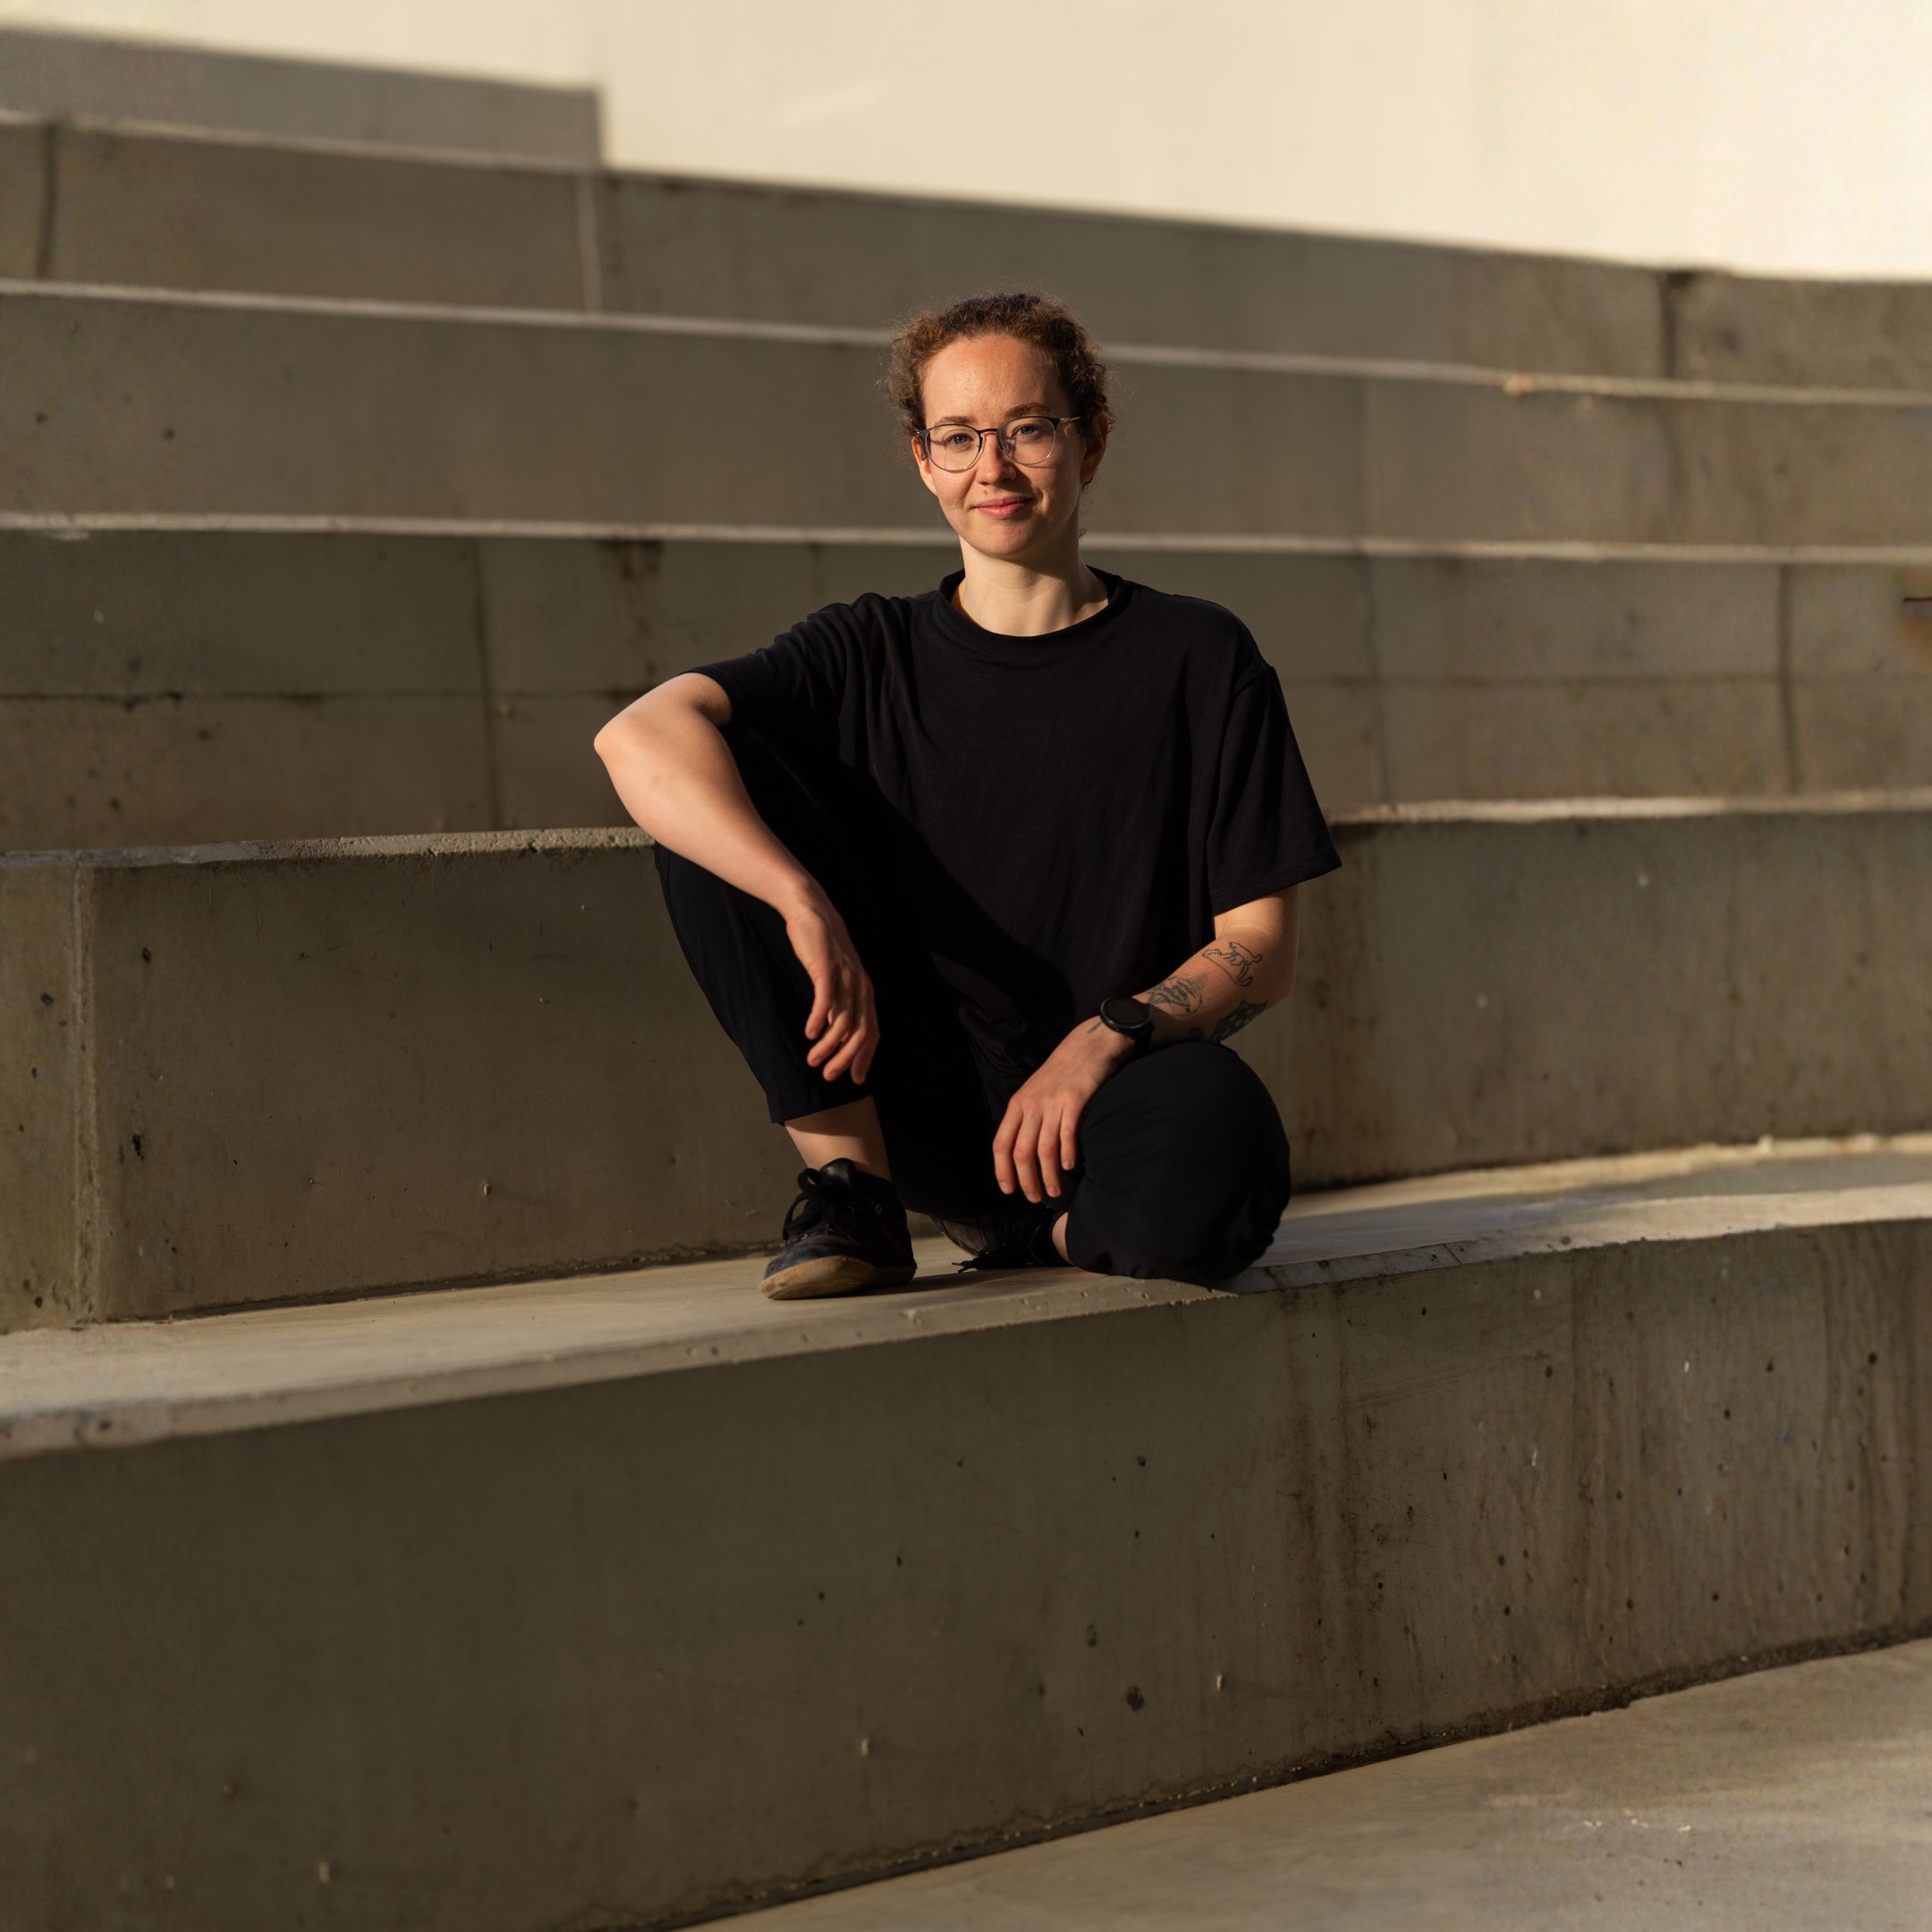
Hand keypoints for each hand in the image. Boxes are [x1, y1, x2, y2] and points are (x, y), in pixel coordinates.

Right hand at [783, 891, 878, 1084]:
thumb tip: (835, 1033)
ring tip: (813, 1060)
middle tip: (829, 1075)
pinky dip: (819, 1020)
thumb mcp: (837, 981)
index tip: (856, 1079)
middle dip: (846, 1058)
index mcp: (865, 993)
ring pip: (843, 1021)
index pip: (872, 1032)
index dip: (865, 1057)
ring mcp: (846, 977)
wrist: (813, 914)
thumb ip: (839, 1006)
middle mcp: (860, 987)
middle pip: (860, 1032)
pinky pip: (826, 999)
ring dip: (829, 1045)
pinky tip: (810, 1034)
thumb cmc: (824, 951)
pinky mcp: (828, 968)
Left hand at [992, 1020, 1135, 1203]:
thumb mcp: (1035, 1092)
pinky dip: (1067, 1154)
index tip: (1009, 1190)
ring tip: (1055, 1192)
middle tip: (1036, 1198)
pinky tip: (1070, 1167)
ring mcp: (1053, 1102)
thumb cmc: (1062, 1073)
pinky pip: (1067, 1133)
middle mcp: (1032, 1104)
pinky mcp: (1075, 1099)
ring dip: (1049, 1176)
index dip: (1002, 1170)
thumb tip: (1021, 1153)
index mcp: (1018, 1104)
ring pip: (1044, 1149)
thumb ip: (1027, 1118)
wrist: (1088, 1045)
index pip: (1001, 1143)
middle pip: (1021, 1153)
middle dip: (1027, 1181)